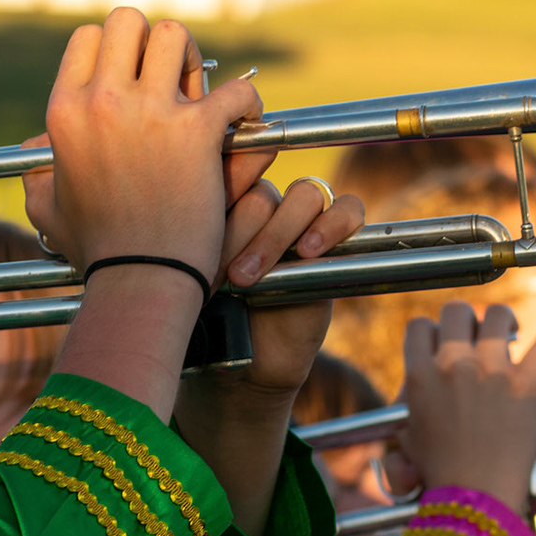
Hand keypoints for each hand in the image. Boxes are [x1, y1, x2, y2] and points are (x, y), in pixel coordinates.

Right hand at [34, 8, 261, 275]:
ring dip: (195, 60)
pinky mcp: (197, 132)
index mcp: (65, 110)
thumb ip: (36, 174)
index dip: (117, 50)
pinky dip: (247, 103)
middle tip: (171, 79)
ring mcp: (151, 112)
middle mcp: (103, 100)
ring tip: (202, 95)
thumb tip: (34, 152)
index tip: (135, 80)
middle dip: (153, 42)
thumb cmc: (96, 251)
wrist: (139, 279)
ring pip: (177, 37)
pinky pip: (234, 90)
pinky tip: (244, 123)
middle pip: (130, 21)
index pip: (90, 37)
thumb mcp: (48, 208)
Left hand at [177, 177, 365, 418]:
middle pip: (262, 192)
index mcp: (225, 203)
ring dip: (279, 234)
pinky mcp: (336, 242)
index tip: (202, 231)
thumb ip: (193, 240)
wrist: (245, 364)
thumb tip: (186, 211)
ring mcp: (302, 222)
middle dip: (242, 233)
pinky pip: (348, 209)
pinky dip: (333, 224)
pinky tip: (308, 251)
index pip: (228, 171)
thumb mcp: (192, 276)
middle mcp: (265, 207)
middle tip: (227, 276)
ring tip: (259, 275)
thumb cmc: (211, 319)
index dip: (220, 196)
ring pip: (304, 196)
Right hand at [397, 303, 535, 516]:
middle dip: (468, 319)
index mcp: (420, 376)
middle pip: (457, 311)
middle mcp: (453, 364)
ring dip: (506, 322)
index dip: (433, 331)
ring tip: (511, 333)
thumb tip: (407, 409)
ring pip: (500, 316)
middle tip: (479, 334)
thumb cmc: (439, 477)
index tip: (445, 343)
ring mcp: (490, 371)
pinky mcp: (525, 384)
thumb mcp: (407, 445)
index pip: (419, 327)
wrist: (474, 499)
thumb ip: (403, 421)